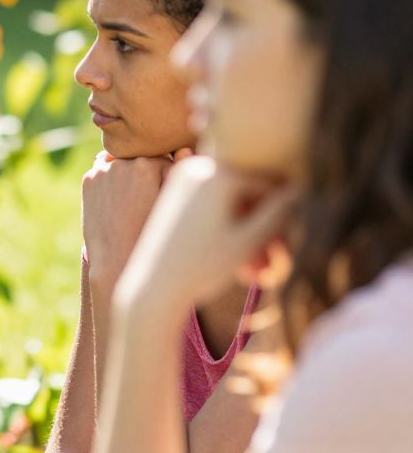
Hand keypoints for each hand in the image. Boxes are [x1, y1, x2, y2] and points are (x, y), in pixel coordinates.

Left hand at [81, 149, 191, 285]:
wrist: (118, 259)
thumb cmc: (154, 233)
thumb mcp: (171, 203)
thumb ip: (178, 173)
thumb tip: (184, 149)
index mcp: (148, 164)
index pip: (163, 159)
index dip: (166, 179)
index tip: (162, 199)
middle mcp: (122, 162)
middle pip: (141, 158)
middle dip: (146, 174)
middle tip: (146, 201)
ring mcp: (101, 170)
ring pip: (121, 163)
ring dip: (127, 175)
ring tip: (132, 203)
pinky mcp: (88, 180)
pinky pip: (104, 172)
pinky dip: (111, 183)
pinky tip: (117, 204)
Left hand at [117, 155, 298, 314]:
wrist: (152, 287)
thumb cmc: (202, 268)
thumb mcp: (249, 240)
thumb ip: (279, 211)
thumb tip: (301, 186)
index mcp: (218, 171)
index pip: (272, 190)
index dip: (281, 224)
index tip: (282, 256)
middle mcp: (198, 164)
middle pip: (250, 195)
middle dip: (265, 232)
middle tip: (268, 272)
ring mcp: (183, 177)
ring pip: (234, 204)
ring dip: (249, 236)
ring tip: (255, 275)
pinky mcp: (176, 193)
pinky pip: (215, 207)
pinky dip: (228, 231)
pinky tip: (237, 266)